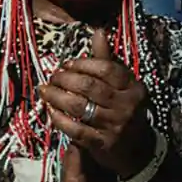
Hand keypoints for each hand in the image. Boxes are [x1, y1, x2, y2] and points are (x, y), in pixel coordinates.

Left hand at [39, 29, 153, 178]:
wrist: (137, 150)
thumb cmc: (124, 109)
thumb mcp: (122, 84)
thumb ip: (107, 60)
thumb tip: (98, 31)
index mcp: (133, 87)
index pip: (106, 69)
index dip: (83, 64)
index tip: (66, 64)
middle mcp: (127, 106)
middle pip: (90, 87)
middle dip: (65, 79)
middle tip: (52, 77)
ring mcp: (115, 126)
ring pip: (79, 106)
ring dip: (56, 96)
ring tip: (45, 91)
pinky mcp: (102, 144)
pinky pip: (75, 129)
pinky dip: (59, 118)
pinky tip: (50, 110)